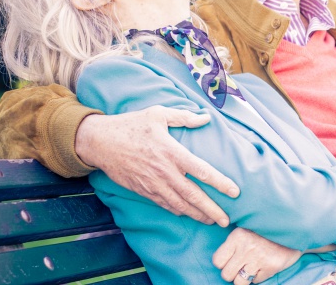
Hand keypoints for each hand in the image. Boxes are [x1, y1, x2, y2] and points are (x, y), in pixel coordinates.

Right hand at [75, 106, 239, 225]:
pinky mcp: (142, 190)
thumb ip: (184, 117)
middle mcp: (164, 172)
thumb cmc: (131, 125)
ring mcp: (152, 184)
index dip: (220, 183)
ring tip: (211, 221)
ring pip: (179, 204)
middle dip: (211, 210)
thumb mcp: (158, 114)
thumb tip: (206, 117)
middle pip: (193, 195)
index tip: (235, 192)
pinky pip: (164, 204)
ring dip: (196, 214)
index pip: (202, 171)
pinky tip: (187, 213)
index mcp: (172, 152)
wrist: (100, 142)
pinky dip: (177, 210)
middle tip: (226, 221)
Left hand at [213, 228, 302, 283]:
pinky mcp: (271, 267)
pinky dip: (258, 277)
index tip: (230, 260)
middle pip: (226, 274)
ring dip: (244, 278)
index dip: (223, 263)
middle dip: (232, 273)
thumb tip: (222, 260)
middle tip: (240, 266)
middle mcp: (247, 248)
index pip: (217, 261)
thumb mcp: (247, 228)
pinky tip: (263, 266)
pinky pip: (256, 281)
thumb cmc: (266, 230)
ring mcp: (259, 259)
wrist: (294, 227)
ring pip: (239, 282)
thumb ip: (234, 242)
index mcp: (237, 237)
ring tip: (250, 269)